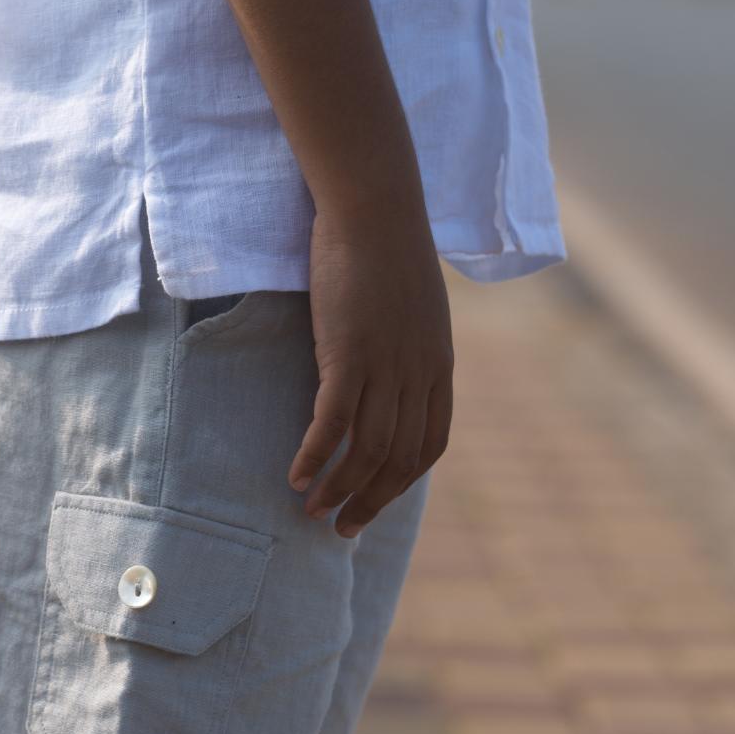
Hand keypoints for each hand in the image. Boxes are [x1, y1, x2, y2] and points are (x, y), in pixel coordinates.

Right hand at [291, 196, 452, 535]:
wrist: (375, 207)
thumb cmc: (386, 249)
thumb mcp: (414, 306)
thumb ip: (408, 344)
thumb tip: (388, 370)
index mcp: (438, 364)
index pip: (430, 445)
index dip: (402, 482)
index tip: (375, 500)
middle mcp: (418, 373)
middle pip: (399, 459)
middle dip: (369, 501)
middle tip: (340, 527)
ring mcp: (386, 364)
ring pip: (366, 449)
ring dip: (339, 488)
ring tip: (311, 510)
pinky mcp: (348, 352)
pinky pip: (333, 421)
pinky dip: (316, 455)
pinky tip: (296, 476)